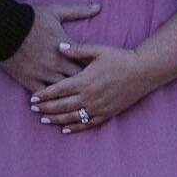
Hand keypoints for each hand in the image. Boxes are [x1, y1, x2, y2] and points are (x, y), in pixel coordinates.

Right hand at [0, 4, 101, 92]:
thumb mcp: (56, 11)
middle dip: (85, 84)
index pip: (88, 62)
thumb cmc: (30, 18)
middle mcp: (57, 63)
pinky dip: (49, 101)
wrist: (2, 27)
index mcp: (66, 48)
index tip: (99, 71)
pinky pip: (42, 96)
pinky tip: (55, 104)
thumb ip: (79, 11)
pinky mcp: (29, 80)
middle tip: (92, 88)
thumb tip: (98, 6)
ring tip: (77, 100)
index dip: (95, 68)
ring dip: (69, 95)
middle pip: (79, 80)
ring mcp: (43, 73)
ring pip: (62, 91)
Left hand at [29, 43, 151, 131]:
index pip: (58, 90)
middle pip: (62, 105)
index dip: (44, 95)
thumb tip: (58, 46)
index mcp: (85, 80)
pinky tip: (65, 130)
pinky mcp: (107, 113)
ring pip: (72, 117)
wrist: (143, 72)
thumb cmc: (120, 58)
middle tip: (33, 110)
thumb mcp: (98, 50)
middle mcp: (90, 96)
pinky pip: (88, 124)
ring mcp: (98, 107)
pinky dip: (75, 128)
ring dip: (56, 119)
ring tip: (44, 120)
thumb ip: (77, 50)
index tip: (32, 98)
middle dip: (46, 108)